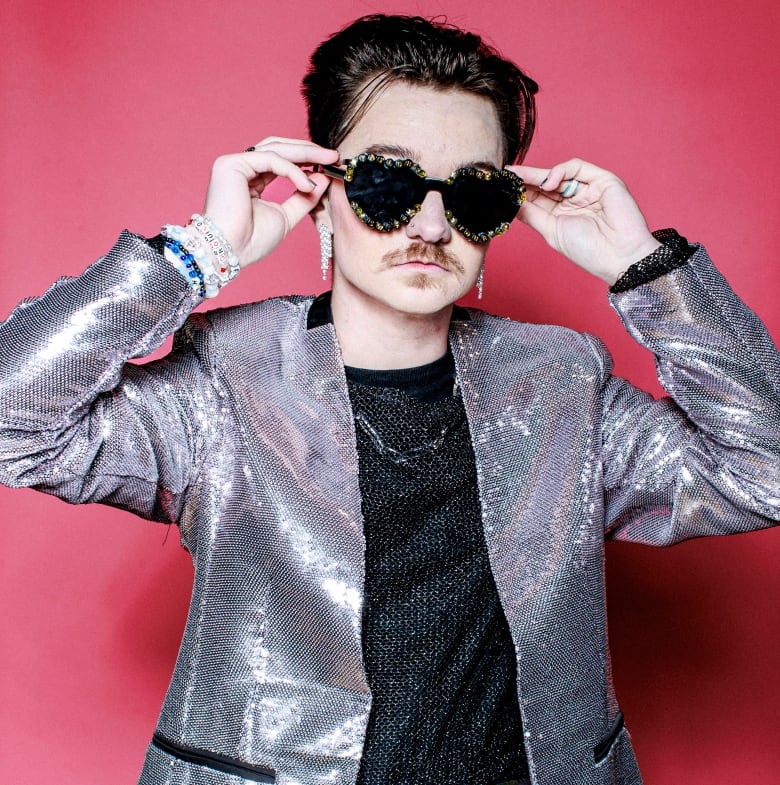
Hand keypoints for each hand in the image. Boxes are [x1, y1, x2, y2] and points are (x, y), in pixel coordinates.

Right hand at [202, 137, 338, 267]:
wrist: (230, 253)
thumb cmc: (251, 241)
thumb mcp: (286, 217)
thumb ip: (303, 198)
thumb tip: (323, 178)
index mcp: (251, 180)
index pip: (282, 161)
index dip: (306, 161)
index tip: (330, 165)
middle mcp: (241, 168)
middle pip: (279, 148)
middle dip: (309, 151)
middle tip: (334, 156)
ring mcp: (234, 164)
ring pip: (276, 149)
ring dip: (305, 153)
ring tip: (328, 161)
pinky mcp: (232, 164)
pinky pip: (271, 160)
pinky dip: (292, 171)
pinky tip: (308, 183)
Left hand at [509, 159, 660, 283]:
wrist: (618, 256)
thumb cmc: (588, 250)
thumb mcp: (551, 231)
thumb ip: (532, 214)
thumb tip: (511, 202)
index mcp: (560, 214)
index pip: (537, 197)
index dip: (521, 190)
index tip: (502, 184)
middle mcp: (573, 200)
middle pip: (545, 183)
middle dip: (526, 179)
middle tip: (507, 173)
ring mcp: (588, 189)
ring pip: (559, 173)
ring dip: (539, 174)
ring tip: (524, 179)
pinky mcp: (602, 180)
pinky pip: (577, 167)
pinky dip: (560, 171)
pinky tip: (548, 181)